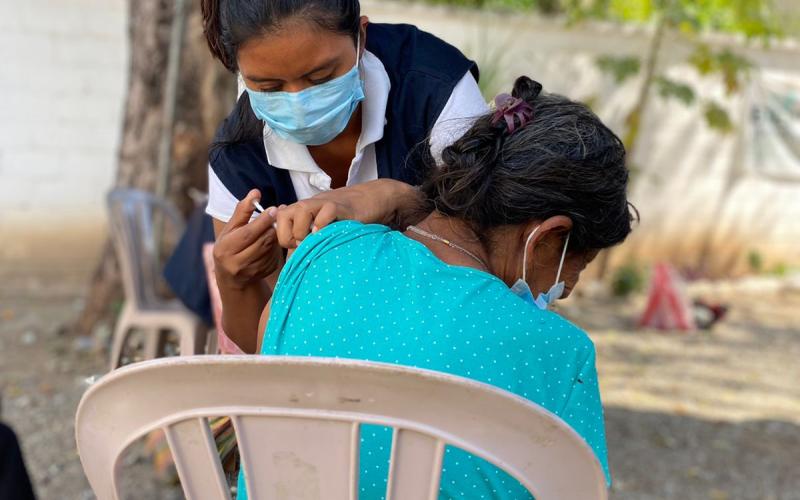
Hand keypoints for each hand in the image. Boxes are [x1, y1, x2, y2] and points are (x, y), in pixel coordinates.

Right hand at [213, 189, 280, 288]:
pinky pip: (274, 257)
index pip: (248, 233)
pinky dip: (275, 247)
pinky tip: (272, 242)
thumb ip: (243, 211)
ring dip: (274, 236)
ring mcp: (250, 271)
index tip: (273, 209)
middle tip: (278, 216)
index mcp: (225, 249)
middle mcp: (236, 263)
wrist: (231, 276)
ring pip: (270, 249)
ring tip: (274, 227)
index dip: (262, 221)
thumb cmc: (229, 245)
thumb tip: (256, 192)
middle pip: (262, 242)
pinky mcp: (263, 274)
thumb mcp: (231, 228)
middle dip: (271, 227)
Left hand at [273, 179, 422, 247]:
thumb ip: (308, 239)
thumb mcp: (324, 228)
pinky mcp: (340, 206)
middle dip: (290, 235)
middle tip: (304, 244)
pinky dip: (323, 224)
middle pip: (283, 216)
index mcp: (303, 210)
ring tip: (315, 239)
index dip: (284, 238)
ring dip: (303, 229)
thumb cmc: (347, 219)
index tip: (298, 247)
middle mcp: (310, 205)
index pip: (279, 221)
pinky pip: (326, 212)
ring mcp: (324, 203)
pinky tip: (329, 233)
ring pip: (301, 211)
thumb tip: (294, 259)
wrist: (372, 199)